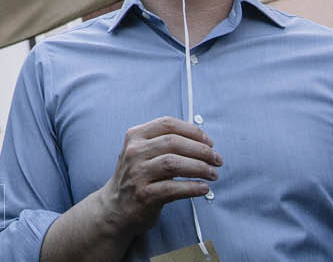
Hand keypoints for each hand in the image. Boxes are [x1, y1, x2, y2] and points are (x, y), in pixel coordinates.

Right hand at [97, 117, 220, 235]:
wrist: (116, 208)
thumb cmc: (137, 177)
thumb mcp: (142, 152)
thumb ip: (164, 142)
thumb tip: (202, 140)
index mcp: (135, 136)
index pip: (168, 124)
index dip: (193, 131)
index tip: (209, 142)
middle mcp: (134, 152)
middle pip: (174, 142)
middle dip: (201, 150)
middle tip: (217, 159)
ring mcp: (137, 173)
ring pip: (174, 163)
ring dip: (200, 168)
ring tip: (213, 174)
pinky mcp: (144, 195)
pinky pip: (173, 188)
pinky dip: (192, 187)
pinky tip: (203, 188)